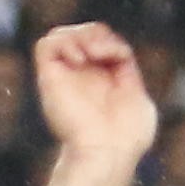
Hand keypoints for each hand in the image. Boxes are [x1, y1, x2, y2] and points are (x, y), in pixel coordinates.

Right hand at [33, 23, 156, 164]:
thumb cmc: (127, 137)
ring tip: (91, 53)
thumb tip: (116, 55)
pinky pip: (46, 45)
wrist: (107, 152)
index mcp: (102, 82)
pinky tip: (79, 59)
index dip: (112, 41)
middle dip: (97, 34)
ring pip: (61, 35)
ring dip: (81, 34)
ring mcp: (64, 78)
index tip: (120, 57)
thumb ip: (126, 72)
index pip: (100, 43)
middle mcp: (80, 78)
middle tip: (104, 52)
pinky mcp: (49, 79)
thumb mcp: (138, 97)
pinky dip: (64, 42)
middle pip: (82, 34)